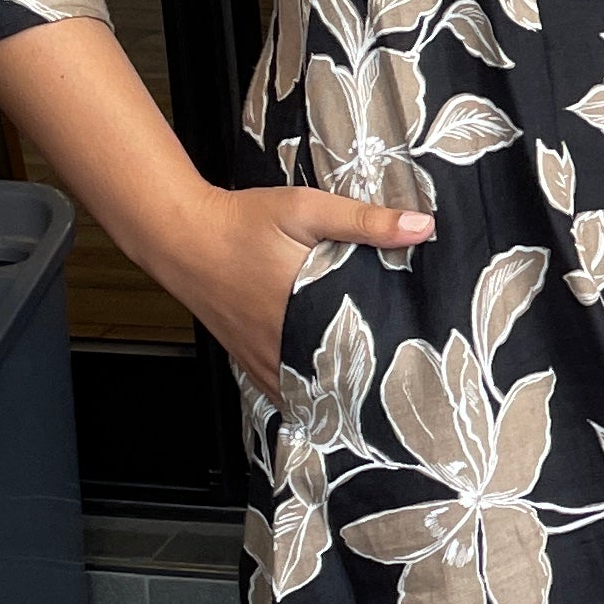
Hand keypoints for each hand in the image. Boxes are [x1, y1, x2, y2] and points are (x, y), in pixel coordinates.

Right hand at [149, 181, 433, 398]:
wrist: (181, 234)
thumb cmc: (242, 222)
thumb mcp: (306, 209)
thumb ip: (364, 221)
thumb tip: (423, 227)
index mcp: (304, 311)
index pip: (359, 352)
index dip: (390, 362)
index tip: (417, 366)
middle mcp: (280, 344)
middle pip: (336, 379)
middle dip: (368, 383)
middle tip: (403, 383)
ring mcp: (261, 357)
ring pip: (307, 392)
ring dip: (336, 392)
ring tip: (372, 393)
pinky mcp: (247, 358)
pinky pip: (282, 389)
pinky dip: (305, 392)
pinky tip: (327, 390)